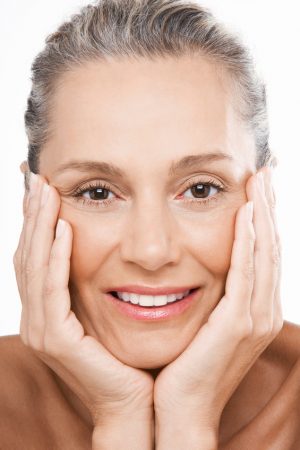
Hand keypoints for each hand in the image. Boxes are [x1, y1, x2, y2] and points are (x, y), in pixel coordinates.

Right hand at [13, 173, 153, 426]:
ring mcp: (42, 329)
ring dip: (40, 227)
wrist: (134, 402)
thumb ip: (96, 281)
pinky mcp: (57, 340)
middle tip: (39, 179)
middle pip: (28, 255)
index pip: (35, 256)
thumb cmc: (127, 353)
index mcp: (47, 309)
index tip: (44, 187)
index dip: (36, 221)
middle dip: (33, 215)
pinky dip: (57, 259)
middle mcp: (37, 317)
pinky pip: (53, 291)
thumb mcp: (106, 309)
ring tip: (48, 192)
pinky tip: (65, 230)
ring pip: (34, 267)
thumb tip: (108, 245)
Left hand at [153, 168, 282, 433]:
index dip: (264, 218)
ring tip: (259, 181)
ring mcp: (255, 318)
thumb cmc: (187, 364)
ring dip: (262, 216)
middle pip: (270, 247)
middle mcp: (263, 311)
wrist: (180, 408)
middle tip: (265, 172)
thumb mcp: (204, 321)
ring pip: (263, 255)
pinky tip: (246, 214)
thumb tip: (203, 262)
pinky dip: (248, 242)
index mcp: (256, 309)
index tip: (257, 186)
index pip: (263, 253)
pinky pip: (245, 274)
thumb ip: (212, 292)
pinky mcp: (238, 325)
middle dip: (268, 208)